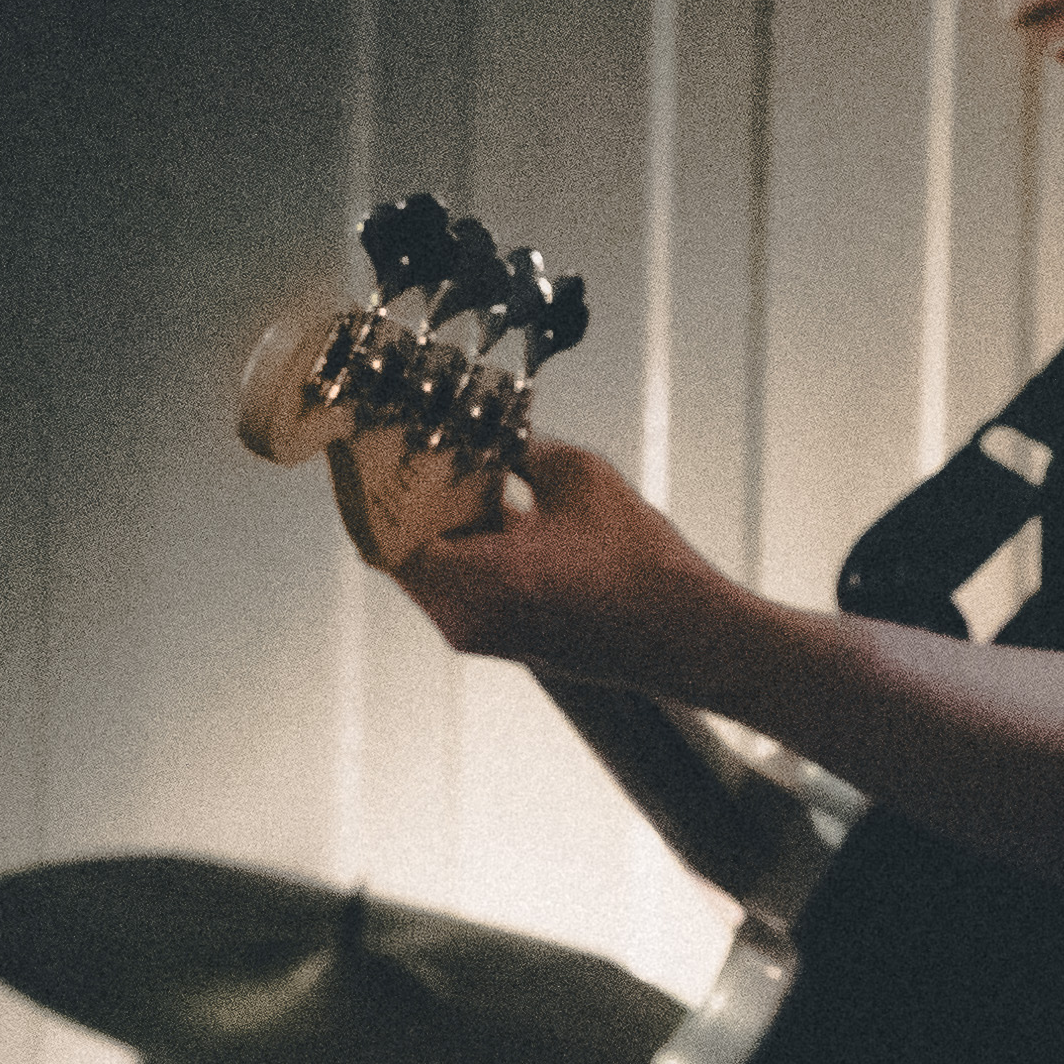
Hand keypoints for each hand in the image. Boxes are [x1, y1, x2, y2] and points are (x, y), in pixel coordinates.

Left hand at [383, 434, 742, 693]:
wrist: (689, 636)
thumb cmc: (641, 560)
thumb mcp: (576, 476)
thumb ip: (514, 447)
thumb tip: (480, 425)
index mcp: (475, 582)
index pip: (384, 532)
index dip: (373, 486)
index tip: (375, 445)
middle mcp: (463, 620)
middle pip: (399, 550)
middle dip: (405, 497)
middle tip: (414, 446)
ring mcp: (478, 635)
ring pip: (427, 568)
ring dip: (436, 521)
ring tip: (455, 468)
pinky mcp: (500, 638)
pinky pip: (456, 585)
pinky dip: (461, 546)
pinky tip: (491, 504)